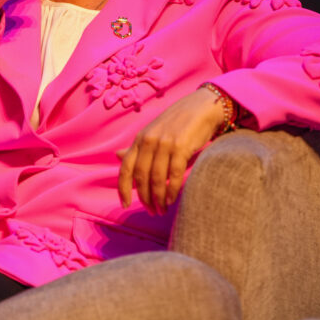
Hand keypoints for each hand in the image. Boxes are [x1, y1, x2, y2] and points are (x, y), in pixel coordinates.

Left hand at [117, 88, 225, 213]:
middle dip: (144, 198)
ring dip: (158, 198)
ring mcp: (164, 143)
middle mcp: (149, 141)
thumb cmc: (177, 122)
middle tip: (152, 211)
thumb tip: (117, 156)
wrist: (202, 107)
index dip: (123, 188)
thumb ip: (137, 147)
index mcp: (140, 139)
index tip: (125, 205)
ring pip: (156, 178)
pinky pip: (173, 174)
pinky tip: (172, 200)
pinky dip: (171, 190)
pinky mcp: (181, 147)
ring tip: (162, 210)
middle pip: (141, 176)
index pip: (126, 167)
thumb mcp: (153, 132)